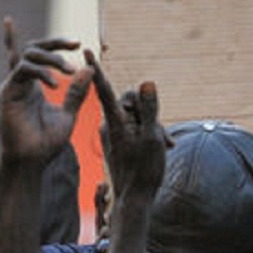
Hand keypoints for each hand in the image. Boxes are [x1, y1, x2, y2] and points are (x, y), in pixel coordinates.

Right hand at [0, 18, 91, 163]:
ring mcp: (12, 86)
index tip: (78, 43)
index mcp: (33, 86)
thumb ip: (76, 93)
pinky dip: (41, 73)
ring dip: (52, 58)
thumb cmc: (46, 143)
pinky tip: (56, 85)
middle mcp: (21, 83)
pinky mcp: (6, 92)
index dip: (57, 45)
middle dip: (54, 42)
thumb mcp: (68, 114)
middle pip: (32, 48)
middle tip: (75, 44)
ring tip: (69, 71)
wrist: (31, 162)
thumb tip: (88, 69)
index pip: (41, 55)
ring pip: (28, 55)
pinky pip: (22, 70)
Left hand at [87, 50, 167, 200]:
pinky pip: (134, 128)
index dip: (97, 69)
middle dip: (147, 109)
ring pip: (134, 116)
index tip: (86, 51)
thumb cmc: (144, 171)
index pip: (103, 89)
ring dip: (152, 124)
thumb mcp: (152, 137)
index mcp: (115, 122)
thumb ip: (149, 109)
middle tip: (162, 133)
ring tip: (165, 143)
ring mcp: (114, 135)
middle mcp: (110, 126)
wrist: (134, 201)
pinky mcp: (118, 143)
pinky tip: (163, 146)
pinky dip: (148, 133)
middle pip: (128, 102)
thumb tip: (146, 83)